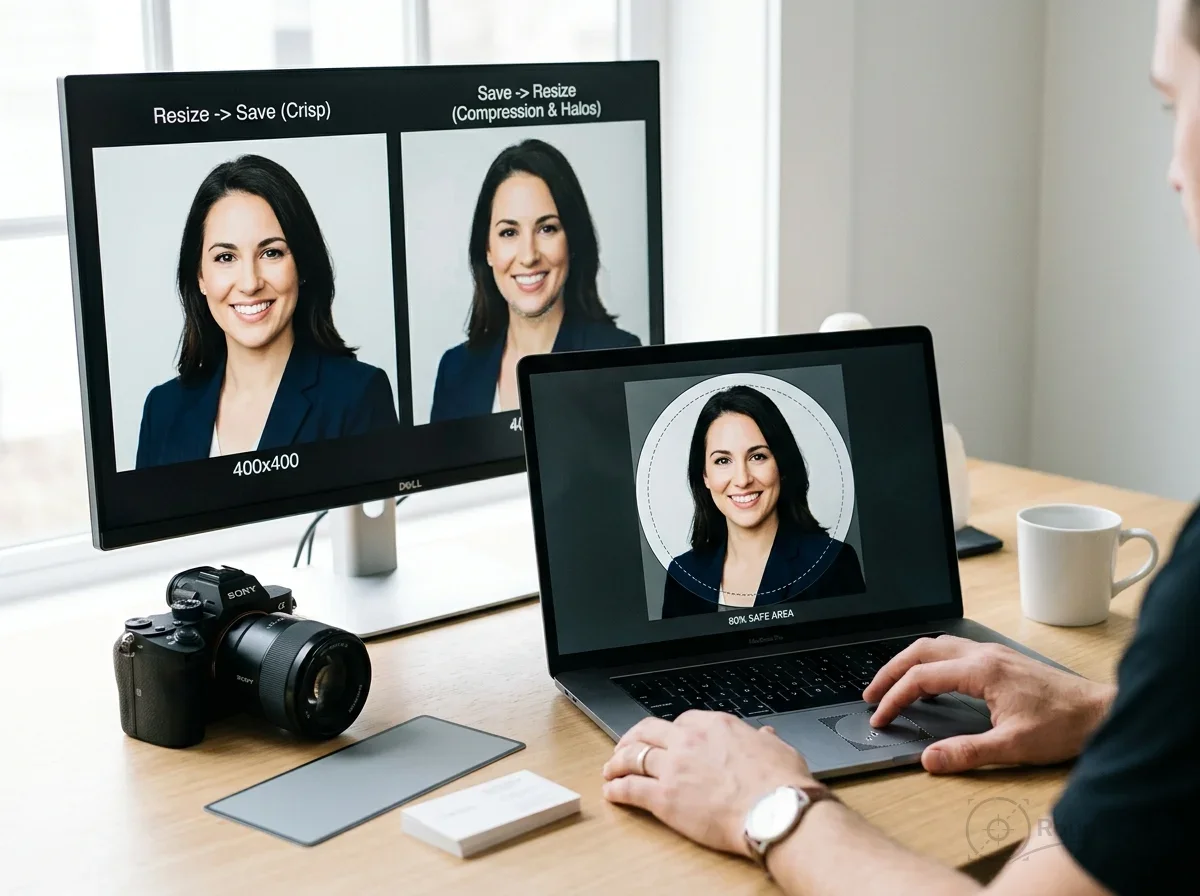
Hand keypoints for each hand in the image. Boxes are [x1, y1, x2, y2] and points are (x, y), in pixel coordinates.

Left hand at [601, 711, 814, 857]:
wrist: (775, 811)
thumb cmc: (781, 784)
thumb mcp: (776, 750)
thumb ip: (764, 740)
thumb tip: (766, 734)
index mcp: (715, 725)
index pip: (681, 722)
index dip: (669, 732)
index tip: (666, 739)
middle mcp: (688, 741)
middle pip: (649, 731)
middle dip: (633, 738)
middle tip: (626, 746)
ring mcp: (673, 767)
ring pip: (634, 756)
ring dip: (618, 762)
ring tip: (611, 769)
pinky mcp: (664, 797)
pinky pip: (631, 788)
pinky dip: (617, 788)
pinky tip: (611, 791)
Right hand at [864, 635, 1114, 772]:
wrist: (1101, 713)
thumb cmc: (1063, 726)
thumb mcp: (1013, 746)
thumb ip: (967, 752)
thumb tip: (929, 760)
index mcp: (981, 670)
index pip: (921, 677)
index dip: (894, 697)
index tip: (880, 718)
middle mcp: (983, 654)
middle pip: (921, 650)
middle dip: (891, 671)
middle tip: (871, 694)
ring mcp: (992, 654)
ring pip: (937, 645)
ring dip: (910, 662)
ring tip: (893, 685)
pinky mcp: (1001, 660)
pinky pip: (953, 650)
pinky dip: (931, 662)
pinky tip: (932, 681)